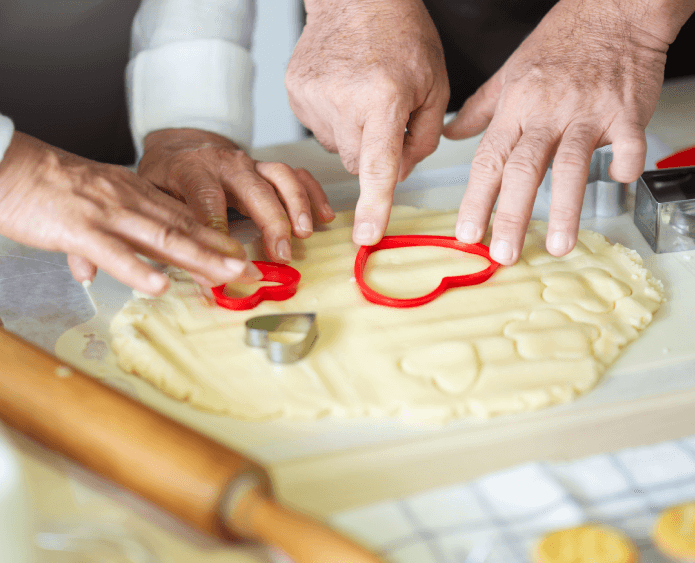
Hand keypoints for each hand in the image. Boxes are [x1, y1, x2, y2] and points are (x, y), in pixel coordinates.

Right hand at [0, 132, 261, 294]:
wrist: (10, 164)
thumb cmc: (49, 188)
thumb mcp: (93, 205)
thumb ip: (105, 236)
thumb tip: (98, 271)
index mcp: (137, 196)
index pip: (186, 220)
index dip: (217, 240)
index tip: (243, 258)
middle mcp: (132, 203)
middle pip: (187, 230)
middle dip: (223, 252)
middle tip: (253, 272)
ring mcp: (109, 215)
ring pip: (163, 239)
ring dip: (200, 258)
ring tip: (229, 275)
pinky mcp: (80, 229)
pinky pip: (114, 252)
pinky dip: (139, 270)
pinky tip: (161, 286)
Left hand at [138, 128, 334, 262]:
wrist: (182, 147)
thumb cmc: (168, 179)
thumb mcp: (156, 200)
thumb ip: (172, 229)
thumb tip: (189, 270)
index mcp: (192, 170)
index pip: (206, 197)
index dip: (219, 226)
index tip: (230, 257)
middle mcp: (227, 164)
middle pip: (254, 188)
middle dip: (271, 221)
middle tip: (282, 252)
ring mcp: (252, 164)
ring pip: (281, 177)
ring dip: (297, 205)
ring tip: (305, 234)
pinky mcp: (269, 168)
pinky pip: (297, 175)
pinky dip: (313, 194)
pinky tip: (325, 216)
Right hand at [286, 0, 448, 245]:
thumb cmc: (402, 35)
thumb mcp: (435, 85)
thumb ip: (423, 140)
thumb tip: (397, 177)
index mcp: (384, 95)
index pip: (378, 165)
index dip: (375, 205)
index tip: (366, 237)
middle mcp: (343, 99)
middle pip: (359, 164)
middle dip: (375, 153)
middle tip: (386, 116)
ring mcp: (312, 97)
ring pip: (339, 149)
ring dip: (355, 135)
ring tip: (363, 94)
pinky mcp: (295, 94)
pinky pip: (320, 130)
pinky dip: (335, 121)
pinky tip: (343, 92)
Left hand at [445, 0, 687, 264]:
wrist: (612, 8)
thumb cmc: (560, 42)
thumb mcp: (509, 72)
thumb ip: (480, 109)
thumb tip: (451, 133)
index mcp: (516, 108)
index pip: (488, 161)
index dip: (476, 200)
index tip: (467, 234)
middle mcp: (547, 113)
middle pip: (523, 170)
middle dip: (511, 216)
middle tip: (502, 253)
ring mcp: (587, 112)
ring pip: (571, 165)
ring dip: (566, 209)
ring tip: (559, 245)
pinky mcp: (625, 111)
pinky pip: (628, 143)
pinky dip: (626, 164)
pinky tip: (621, 181)